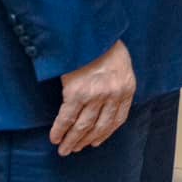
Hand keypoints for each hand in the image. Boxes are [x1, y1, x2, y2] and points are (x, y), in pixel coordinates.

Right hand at [50, 40, 135, 155]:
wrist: (91, 31)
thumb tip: (104, 104)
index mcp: (127, 89)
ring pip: (83, 126)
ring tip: (64, 149)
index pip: (117, 119)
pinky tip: (55, 137)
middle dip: (85, 141)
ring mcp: (95, 95)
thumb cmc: (103, 45)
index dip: (105, 133)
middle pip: (99, 126)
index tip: (95, 142)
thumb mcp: (120, 66)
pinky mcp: (76, 93)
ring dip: (72, 140)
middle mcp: (113, 95)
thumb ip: (116, 85)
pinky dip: (60, 130)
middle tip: (74, 150)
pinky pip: (67, 117)